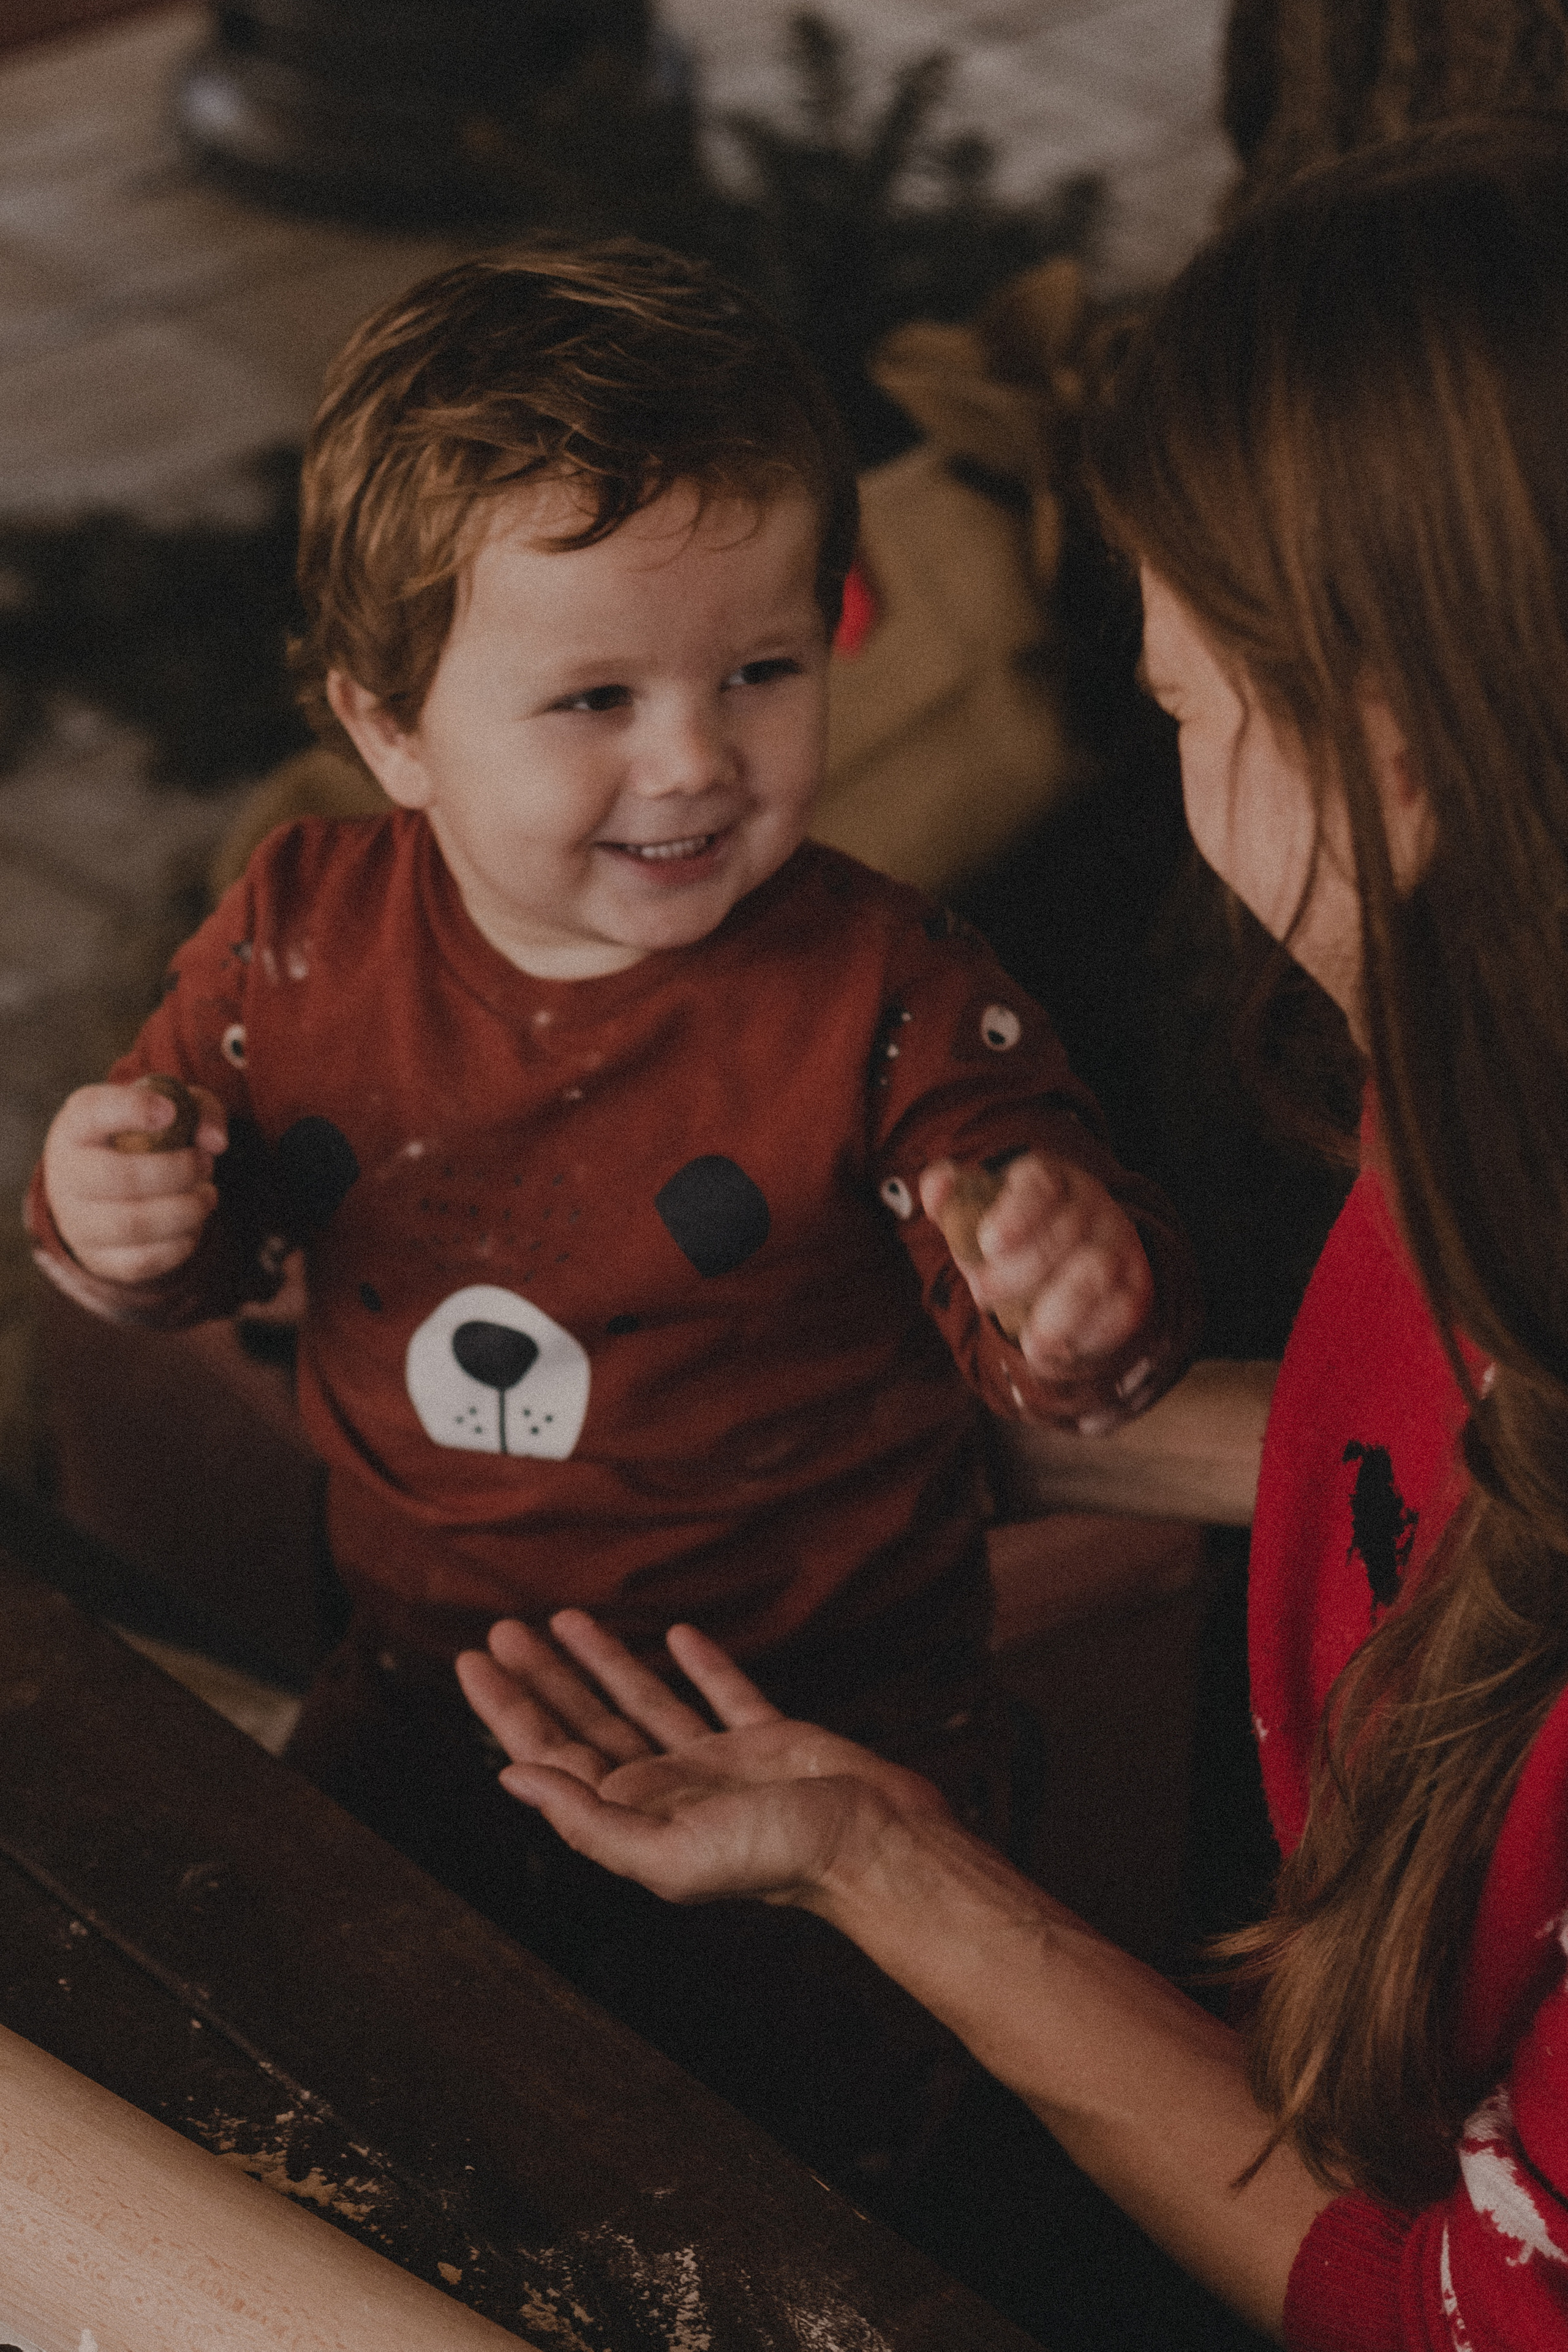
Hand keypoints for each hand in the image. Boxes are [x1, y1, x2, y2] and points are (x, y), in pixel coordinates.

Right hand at [42, 1081, 227, 1283]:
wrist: (102, 1189)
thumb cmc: (141, 1138)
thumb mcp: (167, 1108)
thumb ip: (199, 1110)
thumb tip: (216, 1143)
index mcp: (79, 1123)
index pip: (94, 1111)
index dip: (132, 1110)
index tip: (169, 1113)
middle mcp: (68, 1172)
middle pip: (120, 1177)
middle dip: (177, 1171)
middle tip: (205, 1163)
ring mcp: (78, 1221)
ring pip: (134, 1225)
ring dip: (186, 1210)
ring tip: (207, 1195)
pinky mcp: (99, 1258)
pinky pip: (144, 1260)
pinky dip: (181, 1243)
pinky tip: (193, 1223)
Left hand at [454, 1610, 949, 1908]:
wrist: (879, 1846)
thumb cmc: (780, 1859)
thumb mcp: (669, 1852)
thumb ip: (589, 1820)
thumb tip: (513, 1780)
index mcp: (639, 1817)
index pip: (553, 1754)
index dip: (509, 1709)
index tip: (474, 1661)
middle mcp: (669, 1789)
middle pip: (588, 1722)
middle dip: (543, 1678)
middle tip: (502, 1628)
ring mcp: (719, 1765)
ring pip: (645, 1701)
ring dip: (603, 1661)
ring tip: (565, 1618)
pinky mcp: (770, 1743)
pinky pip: (724, 1694)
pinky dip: (699, 1664)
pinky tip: (677, 1636)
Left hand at [920, 1152, 1152, 1377]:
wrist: (1075, 1268)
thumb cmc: (1017, 1238)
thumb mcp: (982, 1216)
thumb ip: (955, 1200)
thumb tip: (935, 1187)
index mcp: (1050, 1181)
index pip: (1039, 1184)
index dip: (1016, 1212)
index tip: (988, 1243)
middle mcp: (1091, 1207)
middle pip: (1064, 1233)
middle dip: (1019, 1272)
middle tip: (982, 1294)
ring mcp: (1118, 1246)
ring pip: (1096, 1271)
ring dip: (1060, 1309)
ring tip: (1029, 1342)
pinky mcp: (1135, 1288)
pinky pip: (1122, 1310)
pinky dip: (1089, 1335)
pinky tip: (1057, 1351)